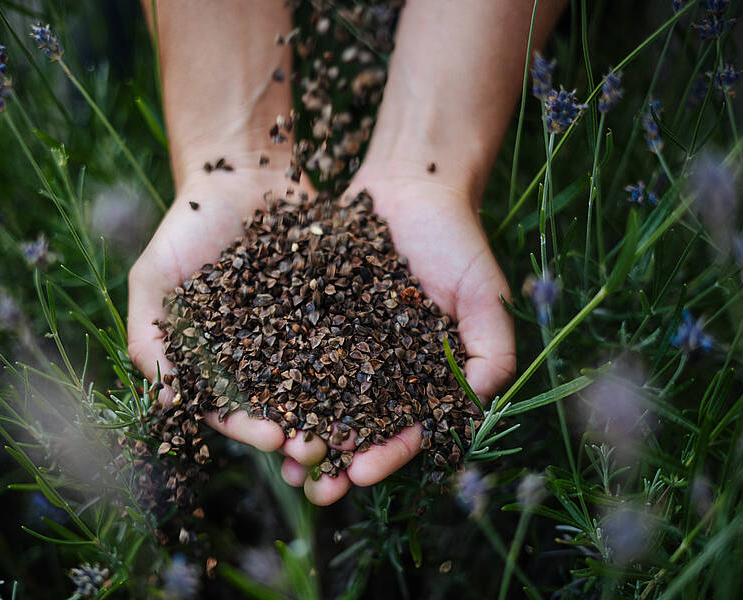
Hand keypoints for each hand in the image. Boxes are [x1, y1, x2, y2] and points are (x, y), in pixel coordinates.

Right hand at [129, 165, 342, 463]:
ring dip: (334, 414)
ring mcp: (297, 336)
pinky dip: (361, 367)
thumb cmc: (188, 227)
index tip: (273, 438)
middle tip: (322, 450)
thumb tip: (166, 398)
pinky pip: (348, 343)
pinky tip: (379, 385)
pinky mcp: (330, 311)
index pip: (229, 408)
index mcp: (215, 362)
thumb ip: (149, 334)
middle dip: (298, 432)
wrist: (243, 174)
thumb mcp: (155, 277)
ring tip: (354, 432)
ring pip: (318, 385)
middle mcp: (258, 358)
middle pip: (278, 408)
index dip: (248, 426)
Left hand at [277, 164, 515, 502]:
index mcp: (420, 378)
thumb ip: (490, 349)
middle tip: (313, 486)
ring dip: (298, 433)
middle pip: (355, 428)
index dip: (388, 456)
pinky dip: (271, 381)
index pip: (406, 431)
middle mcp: (378, 371)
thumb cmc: (456, 241)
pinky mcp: (308, 320)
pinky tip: (252, 402)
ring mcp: (341, 347)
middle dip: (335, 461)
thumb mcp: (484, 293)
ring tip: (277, 456)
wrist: (410, 185)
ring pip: (315, 401)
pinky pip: (286, 355)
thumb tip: (481, 400)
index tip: (364, 472)